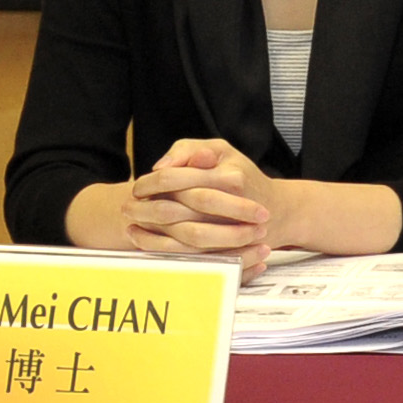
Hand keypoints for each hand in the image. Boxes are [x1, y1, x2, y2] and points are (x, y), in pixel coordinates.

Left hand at [122, 136, 288, 272]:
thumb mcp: (222, 150)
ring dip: (150, 229)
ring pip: (180, 234)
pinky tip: (141, 238)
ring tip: (130, 221)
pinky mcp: (223, 250)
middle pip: (176, 208)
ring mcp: (227, 231)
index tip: (137, 185)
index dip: (152, 182)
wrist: (276, 211)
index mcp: (228, 177)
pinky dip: (159, 246)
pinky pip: (187, 252)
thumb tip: (161, 165)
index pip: (178, 178)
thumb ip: (190, 149)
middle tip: (126, 204)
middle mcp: (229, 204)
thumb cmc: (242, 176)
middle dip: (146, 207)